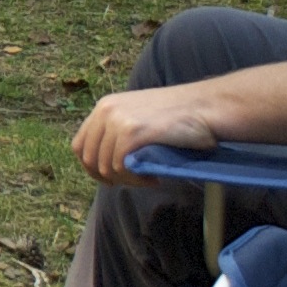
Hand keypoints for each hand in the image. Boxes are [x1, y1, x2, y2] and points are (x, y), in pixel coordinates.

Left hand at [71, 83, 218, 185]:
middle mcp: (106, 110)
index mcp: (105, 106)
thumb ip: (118, 133)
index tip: (112, 179)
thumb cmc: (179, 116)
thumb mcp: (139, 116)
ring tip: (148, 179)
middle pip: (90, 160)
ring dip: (126, 181)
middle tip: (136, 181)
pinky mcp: (132, 132)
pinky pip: (120, 168)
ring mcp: (118, 120)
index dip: (92, 168)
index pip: (80, 146)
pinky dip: (135, 180)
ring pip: (105, 167)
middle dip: (110, 178)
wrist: (206, 106)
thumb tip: (103, 165)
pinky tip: (153, 178)